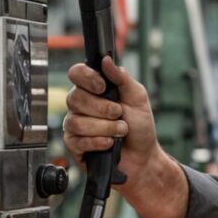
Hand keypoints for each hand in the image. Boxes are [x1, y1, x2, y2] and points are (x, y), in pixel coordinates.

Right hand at [63, 56, 163, 186]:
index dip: (87, 78)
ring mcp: (76, 125)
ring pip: (77, 121)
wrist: (143, 157)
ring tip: (120, 131)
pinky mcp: (75, 145)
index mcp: (93, 89)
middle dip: (103, 109)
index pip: (76, 73)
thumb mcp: (137, 97)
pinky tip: (109, 144)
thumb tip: (106, 60)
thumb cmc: (140, 127)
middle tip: (120, 114)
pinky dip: (98, 142)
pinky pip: (78, 140)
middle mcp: (81, 105)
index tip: (103, 87)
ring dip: (104, 128)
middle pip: (75, 98)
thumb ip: (122, 77)